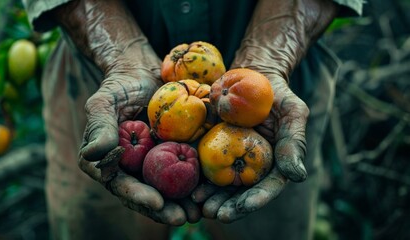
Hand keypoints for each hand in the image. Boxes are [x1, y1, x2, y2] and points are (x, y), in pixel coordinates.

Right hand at [78, 71, 200, 224]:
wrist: (145, 73)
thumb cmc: (121, 85)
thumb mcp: (105, 101)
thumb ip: (99, 126)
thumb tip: (93, 154)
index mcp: (108, 162)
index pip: (120, 184)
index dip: (137, 196)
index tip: (156, 202)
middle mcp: (129, 168)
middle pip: (145, 193)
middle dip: (163, 209)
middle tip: (182, 217)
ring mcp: (151, 163)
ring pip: (165, 189)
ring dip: (181, 203)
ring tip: (198, 213)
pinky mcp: (171, 155)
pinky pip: (182, 172)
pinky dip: (193, 184)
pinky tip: (207, 193)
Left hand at [191, 0, 336, 222]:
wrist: (248, 73)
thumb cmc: (275, 93)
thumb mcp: (292, 113)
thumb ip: (294, 143)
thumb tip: (297, 176)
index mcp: (273, 163)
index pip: (266, 187)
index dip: (253, 200)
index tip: (240, 208)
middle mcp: (252, 164)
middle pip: (241, 192)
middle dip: (227, 205)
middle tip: (212, 213)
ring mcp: (231, 156)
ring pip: (220, 183)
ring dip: (210, 197)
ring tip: (197, 204)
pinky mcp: (212, 145)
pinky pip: (203, 163)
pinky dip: (196, 175)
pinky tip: (187, 183)